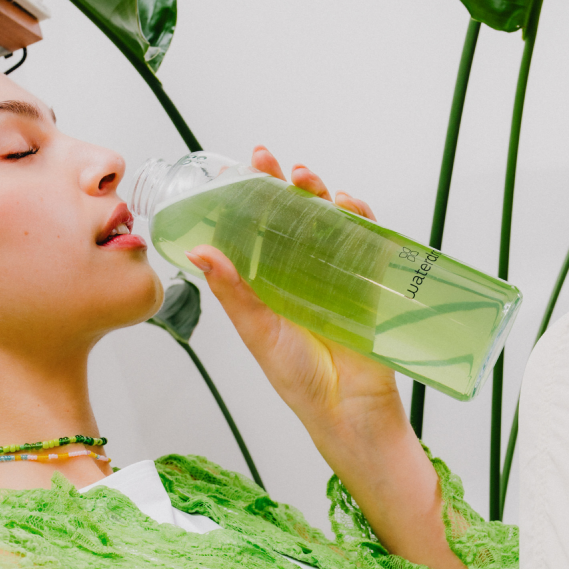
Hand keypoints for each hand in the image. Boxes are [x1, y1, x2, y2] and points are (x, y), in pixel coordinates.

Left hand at [186, 146, 402, 444]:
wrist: (348, 409)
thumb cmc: (300, 378)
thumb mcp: (259, 331)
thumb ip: (234, 291)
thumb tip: (200, 251)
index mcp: (268, 284)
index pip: (255, 232)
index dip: (245, 202)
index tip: (232, 173)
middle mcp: (300, 273)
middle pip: (290, 217)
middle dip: (280, 185)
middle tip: (265, 159)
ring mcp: (336, 273)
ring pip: (326, 221)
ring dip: (316, 194)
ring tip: (303, 176)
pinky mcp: (368, 280)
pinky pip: (366, 239)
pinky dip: (359, 216)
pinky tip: (346, 202)